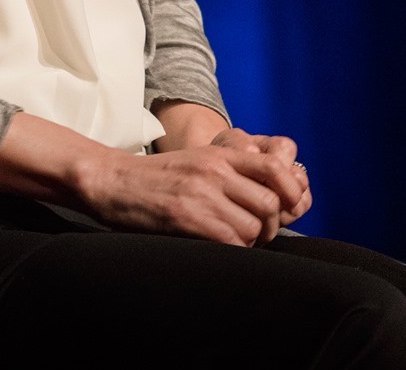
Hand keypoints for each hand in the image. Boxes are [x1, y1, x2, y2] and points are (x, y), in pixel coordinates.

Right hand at [77, 142, 302, 246]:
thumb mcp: (196, 162)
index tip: (289, 207)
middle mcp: (216, 171)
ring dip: (249, 241)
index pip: (275, 167)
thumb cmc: (156, 177)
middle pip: (269, 203)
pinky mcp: (187, 217)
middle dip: (271, 225)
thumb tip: (267, 198)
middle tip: (258, 234)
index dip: (291, 191)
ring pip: (252, 227)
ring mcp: (202, 194)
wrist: (113, 181)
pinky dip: (232, 250)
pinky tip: (218, 247)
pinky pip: (229, 241)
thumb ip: (229, 173)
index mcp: (221, 154)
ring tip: (234, 241)